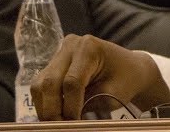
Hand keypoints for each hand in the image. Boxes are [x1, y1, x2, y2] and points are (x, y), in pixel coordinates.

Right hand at [30, 34, 169, 119]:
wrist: (130, 68)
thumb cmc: (126, 80)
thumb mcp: (112, 94)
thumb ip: (88, 104)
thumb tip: (66, 121)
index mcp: (89, 48)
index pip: (72, 82)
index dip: (70, 107)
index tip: (74, 124)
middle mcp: (70, 46)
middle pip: (49, 82)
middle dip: (52, 111)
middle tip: (61, 127)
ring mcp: (59, 54)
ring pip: (39, 85)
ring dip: (46, 108)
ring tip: (58, 122)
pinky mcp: (53, 65)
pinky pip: (40, 86)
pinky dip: (46, 103)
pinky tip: (57, 113)